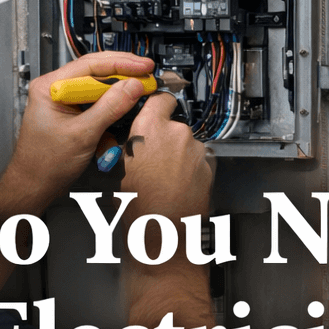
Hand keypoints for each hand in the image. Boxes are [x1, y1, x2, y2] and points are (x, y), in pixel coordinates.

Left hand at [10, 51, 154, 200]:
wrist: (35, 186)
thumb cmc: (45, 164)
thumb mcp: (83, 134)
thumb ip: (110, 108)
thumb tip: (132, 87)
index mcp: (50, 86)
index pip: (91, 65)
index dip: (121, 64)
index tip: (143, 66)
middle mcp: (56, 89)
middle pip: (95, 72)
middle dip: (123, 73)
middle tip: (147, 74)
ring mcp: (64, 102)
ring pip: (98, 88)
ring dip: (119, 90)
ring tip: (141, 88)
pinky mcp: (72, 115)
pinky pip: (96, 104)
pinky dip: (112, 106)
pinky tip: (126, 106)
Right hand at [121, 93, 213, 221]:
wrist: (164, 230)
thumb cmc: (139, 204)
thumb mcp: (118, 168)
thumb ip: (128, 145)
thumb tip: (127, 141)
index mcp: (150, 128)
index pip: (160, 98)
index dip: (158, 105)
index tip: (157, 108)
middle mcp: (176, 133)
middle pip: (174, 125)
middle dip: (166, 138)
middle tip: (155, 158)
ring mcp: (195, 150)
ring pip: (187, 144)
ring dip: (179, 155)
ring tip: (166, 177)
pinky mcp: (209, 166)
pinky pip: (199, 160)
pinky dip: (191, 168)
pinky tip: (179, 184)